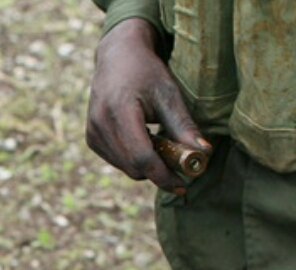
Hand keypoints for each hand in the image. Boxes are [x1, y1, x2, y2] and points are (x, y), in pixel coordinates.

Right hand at [85, 19, 209, 194]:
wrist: (117, 57)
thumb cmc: (146, 73)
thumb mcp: (168, 95)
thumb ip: (183, 126)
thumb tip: (204, 154)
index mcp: (119, 110)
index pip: (141, 157)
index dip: (163, 175)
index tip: (182, 185)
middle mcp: (100, 124)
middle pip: (133, 167)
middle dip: (158, 171)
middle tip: (177, 160)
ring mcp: (92, 132)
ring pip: (125, 168)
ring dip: (146, 165)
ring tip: (159, 141)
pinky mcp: (91, 138)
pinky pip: (117, 162)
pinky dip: (133, 159)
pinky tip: (142, 138)